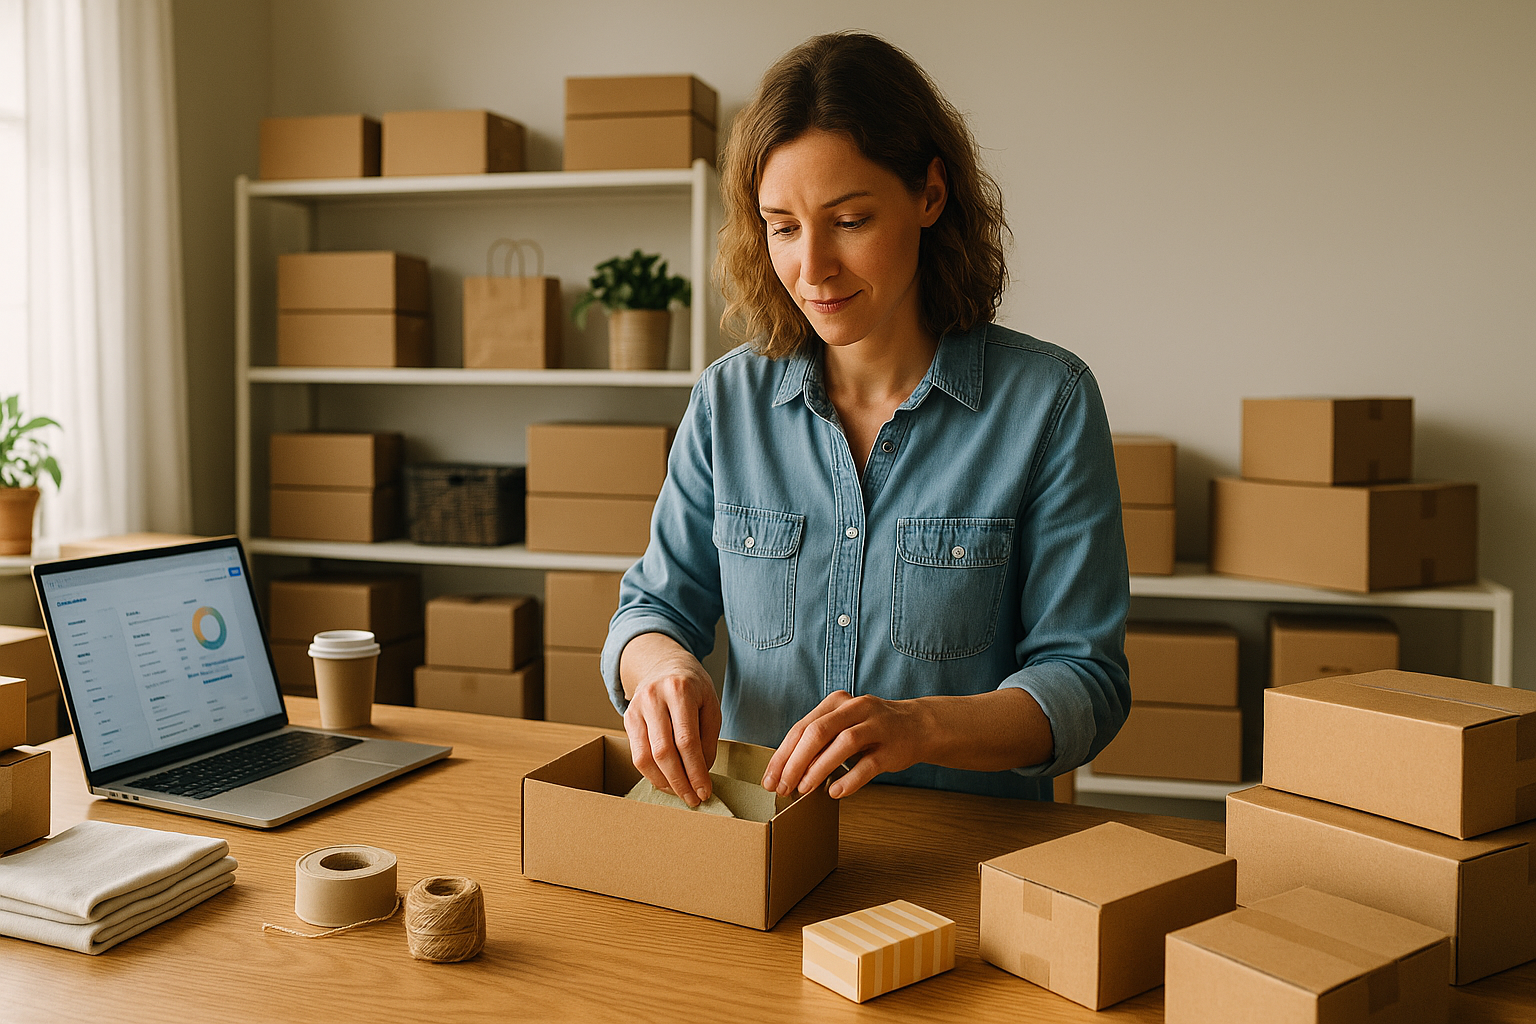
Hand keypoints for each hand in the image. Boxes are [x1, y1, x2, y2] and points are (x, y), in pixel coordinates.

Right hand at [619, 633, 721, 807]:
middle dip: (679, 781)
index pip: (686, 741)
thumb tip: (701, 773)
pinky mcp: (626, 718)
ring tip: (680, 793)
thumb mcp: (710, 703)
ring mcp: (636, 708)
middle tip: (693, 799)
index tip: (705, 791)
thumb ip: (708, 738)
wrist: (663, 663)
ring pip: (645, 757)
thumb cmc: (692, 686)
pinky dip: (651, 773)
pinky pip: (636, 754)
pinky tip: (666, 781)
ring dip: (663, 782)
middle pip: (663, 752)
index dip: (696, 771)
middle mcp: (653, 698)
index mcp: (679, 690)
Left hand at [761, 690, 929, 799]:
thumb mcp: (842, 725)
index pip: (801, 728)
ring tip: (803, 789)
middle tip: (783, 788)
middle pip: (817, 732)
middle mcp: (855, 708)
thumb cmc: (870, 729)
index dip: (782, 755)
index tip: (769, 779)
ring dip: (819, 768)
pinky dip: (850, 779)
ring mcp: (876, 726)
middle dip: (795, 762)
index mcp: (836, 702)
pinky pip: (869, 764)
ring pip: (842, 744)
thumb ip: (818, 742)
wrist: (917, 725)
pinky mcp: (892, 747)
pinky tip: (835, 792)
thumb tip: (786, 772)